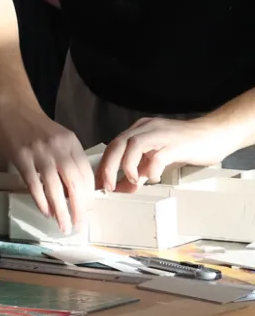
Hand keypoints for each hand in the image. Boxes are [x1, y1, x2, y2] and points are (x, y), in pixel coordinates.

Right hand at [0, 101, 94, 233]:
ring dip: (60, 211)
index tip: (87, 211)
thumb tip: (76, 192)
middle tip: (78, 225)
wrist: (14, 108)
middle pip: (75, 184)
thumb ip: (69, 160)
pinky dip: (41, 201)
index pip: (86, 175)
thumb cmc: (38, 127)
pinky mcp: (22, 157)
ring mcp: (39, 153)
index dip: (88, 196)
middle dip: (79, 209)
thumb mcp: (60, 139)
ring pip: (54, 188)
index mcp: (72, 143)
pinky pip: (34, 185)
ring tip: (63, 225)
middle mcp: (59, 148)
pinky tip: (45, 212)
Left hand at [97, 115, 239, 191]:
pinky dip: (152, 169)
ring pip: (133, 145)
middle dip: (109, 167)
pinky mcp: (175, 144)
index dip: (104, 165)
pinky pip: (158, 156)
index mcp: (140, 130)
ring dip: (127, 165)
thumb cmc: (187, 146)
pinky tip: (154, 178)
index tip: (100, 184)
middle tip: (108, 187)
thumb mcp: (157, 159)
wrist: (214, 135)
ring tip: (131, 182)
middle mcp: (147, 128)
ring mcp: (161, 134)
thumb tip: (124, 187)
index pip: (114, 145)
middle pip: (118, 144)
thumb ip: (141, 170)